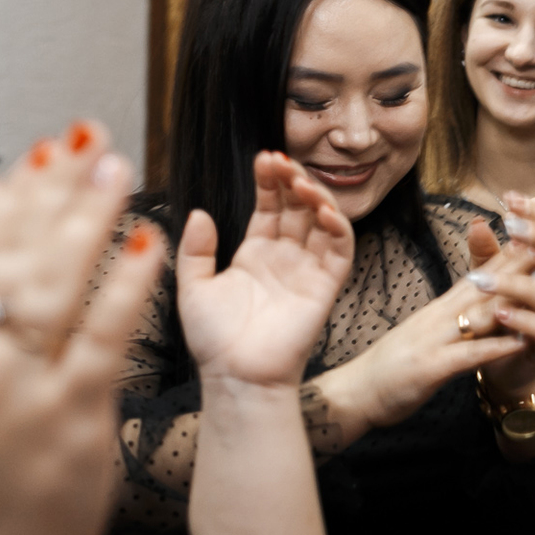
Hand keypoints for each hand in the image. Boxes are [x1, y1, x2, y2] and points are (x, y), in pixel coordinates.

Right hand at [0, 122, 163, 534]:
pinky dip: (127, 285)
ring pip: (58, 284)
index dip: (8, 202)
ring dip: (91, 218)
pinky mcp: (71, 418)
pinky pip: (105, 337)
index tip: (36, 156)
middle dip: (54, 192)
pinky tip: (150, 243)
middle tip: (88, 140)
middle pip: (16, 255)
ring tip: (119, 169)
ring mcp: (21, 391)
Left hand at [178, 152, 354, 389]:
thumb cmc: (215, 340)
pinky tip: (322, 209)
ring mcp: (307, 270)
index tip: (264, 159)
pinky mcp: (325, 286)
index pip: (270, 206)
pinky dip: (338, 226)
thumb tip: (199, 213)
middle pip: (297, 207)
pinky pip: (340, 250)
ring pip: (323, 222)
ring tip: (300, 181)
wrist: (236, 376)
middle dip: (293, 180)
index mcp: (255, 254)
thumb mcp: (194, 286)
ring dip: (316, 197)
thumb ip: (196, 249)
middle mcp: (284, 257)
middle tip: (282, 161)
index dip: (269, 181)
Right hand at [318, 234, 534, 429]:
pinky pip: (467, 356)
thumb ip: (451, 316)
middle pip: (484, 286)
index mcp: (439, 309)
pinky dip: (494, 348)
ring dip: (513, 299)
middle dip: (517, 265)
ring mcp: (434, 340)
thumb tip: (476, 303)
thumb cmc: (392, 364)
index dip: (507, 255)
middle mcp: (438, 317)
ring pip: (479, 314)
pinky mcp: (431, 368)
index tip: (533, 236)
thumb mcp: (426, 332)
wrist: (355, 392)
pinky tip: (518, 342)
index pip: (479, 275)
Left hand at [464, 199, 534, 398]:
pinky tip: (501, 312)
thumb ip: (486, 256)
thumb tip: (476, 222)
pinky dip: (523, 320)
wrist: (505, 366)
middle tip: (511, 225)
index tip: (510, 198)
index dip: (534, 214)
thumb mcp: (489, 283)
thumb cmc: (499, 320)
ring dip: (516, 283)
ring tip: (483, 280)